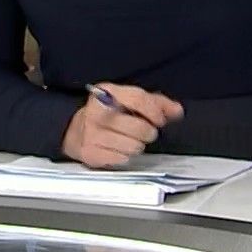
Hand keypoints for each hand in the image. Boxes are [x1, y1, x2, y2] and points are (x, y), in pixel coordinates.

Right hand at [61, 83, 183, 167]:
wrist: (74, 130)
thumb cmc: (109, 114)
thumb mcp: (129, 100)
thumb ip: (156, 103)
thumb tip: (176, 111)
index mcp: (106, 92)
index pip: (139, 99)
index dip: (155, 112)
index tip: (161, 120)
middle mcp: (96, 112)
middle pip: (140, 128)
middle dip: (148, 133)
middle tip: (144, 132)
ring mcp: (91, 134)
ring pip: (133, 147)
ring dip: (137, 146)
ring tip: (129, 140)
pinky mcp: (90, 153)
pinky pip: (121, 159)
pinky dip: (124, 156)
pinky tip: (118, 149)